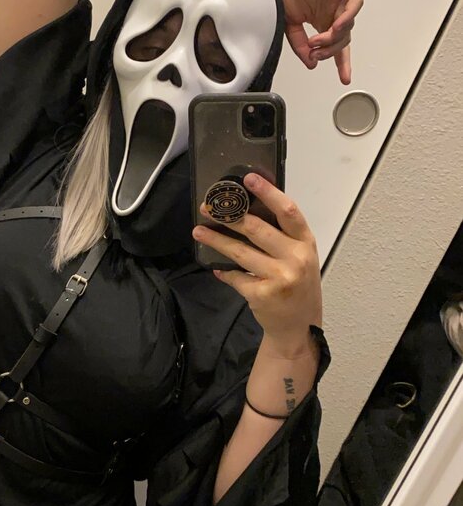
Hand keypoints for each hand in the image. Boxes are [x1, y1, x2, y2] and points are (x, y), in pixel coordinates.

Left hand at [192, 172, 321, 349]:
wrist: (299, 326)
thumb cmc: (298, 285)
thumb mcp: (300, 257)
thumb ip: (282, 237)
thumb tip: (245, 211)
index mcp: (306, 243)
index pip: (288, 211)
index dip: (268, 193)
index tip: (248, 179)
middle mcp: (296, 258)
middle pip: (256, 229)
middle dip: (229, 216)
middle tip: (208, 207)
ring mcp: (279, 277)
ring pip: (240, 252)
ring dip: (216, 240)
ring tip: (199, 231)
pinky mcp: (262, 294)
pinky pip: (236, 276)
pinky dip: (225, 271)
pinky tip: (217, 267)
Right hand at [271, 0, 363, 84]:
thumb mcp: (287, 24)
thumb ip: (299, 44)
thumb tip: (312, 63)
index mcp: (321, 20)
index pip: (336, 46)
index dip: (341, 62)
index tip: (344, 79)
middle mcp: (332, 10)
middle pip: (343, 39)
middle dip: (331, 52)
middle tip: (315, 54)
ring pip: (348, 24)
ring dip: (335, 38)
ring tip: (317, 41)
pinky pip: (354, 3)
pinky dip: (348, 17)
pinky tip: (336, 26)